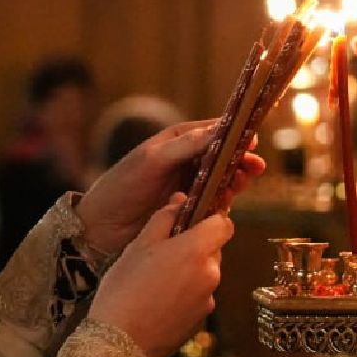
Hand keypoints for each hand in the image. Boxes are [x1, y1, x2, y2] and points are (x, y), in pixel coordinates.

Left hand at [75, 121, 264, 255]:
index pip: (212, 131)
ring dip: (234, 181)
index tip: (253, 139)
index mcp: (176, 141)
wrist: (101, 226)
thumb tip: (219, 130)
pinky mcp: (188, 208)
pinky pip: (213, 202)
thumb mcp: (153, 160)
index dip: (234, 134)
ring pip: (221, 179)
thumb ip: (185, 145)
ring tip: (241, 185)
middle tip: (254, 168)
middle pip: (223, 156)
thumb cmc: (122, 186)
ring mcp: (187, 185)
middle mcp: (184, 160)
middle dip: (240, 160)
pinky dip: (223, 202)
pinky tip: (227, 204)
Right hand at [89, 194, 233, 356]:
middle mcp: (210, 274)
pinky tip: (159, 302)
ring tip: (156, 282)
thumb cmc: (124, 288)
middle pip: (214, 250)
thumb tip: (180, 201)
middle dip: (195, 247)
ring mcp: (208, 300)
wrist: (120, 340)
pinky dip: (185, 295)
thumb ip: (164, 219)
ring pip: (205, 275)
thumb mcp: (139, 245)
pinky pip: (199, 298)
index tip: (194, 222)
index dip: (212, 220)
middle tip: (163, 253)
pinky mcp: (201, 321)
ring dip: (189, 272)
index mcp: (196, 250)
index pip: (224, 224)